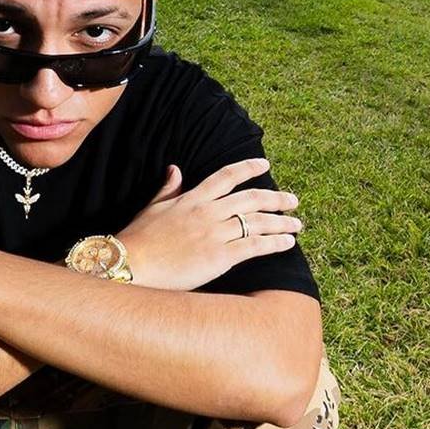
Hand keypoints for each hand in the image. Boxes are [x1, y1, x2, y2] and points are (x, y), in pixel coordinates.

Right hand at [115, 158, 302, 290]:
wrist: (132, 263)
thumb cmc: (139, 238)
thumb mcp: (153, 207)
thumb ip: (169, 189)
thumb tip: (175, 169)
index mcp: (192, 198)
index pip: (226, 176)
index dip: (248, 167)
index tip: (265, 164)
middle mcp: (207, 212)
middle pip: (251, 198)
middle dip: (276, 197)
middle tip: (292, 200)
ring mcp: (215, 234)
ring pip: (258, 221)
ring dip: (281, 221)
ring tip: (297, 223)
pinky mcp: (220, 257)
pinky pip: (255, 246)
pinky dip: (275, 243)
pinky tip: (288, 243)